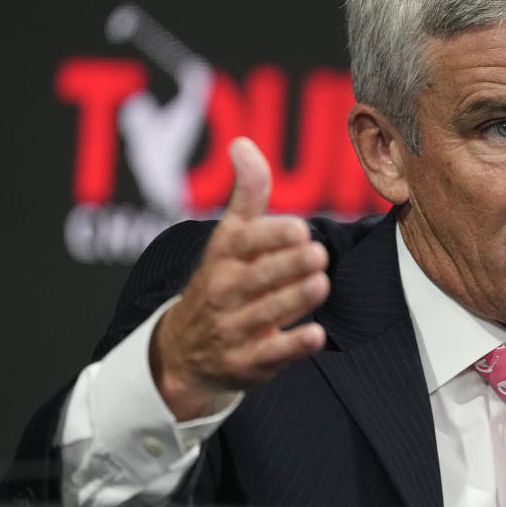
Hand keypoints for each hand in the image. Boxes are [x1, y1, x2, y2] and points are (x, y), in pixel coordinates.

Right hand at [150, 137, 329, 420]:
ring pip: (266, 313)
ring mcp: (234, 329)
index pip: (243, 242)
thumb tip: (242, 144)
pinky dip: (292, 346)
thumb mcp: (229, 236)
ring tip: (321, 284)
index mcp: (223, 257)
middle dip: (287, 266)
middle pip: (257, 278)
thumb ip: (246, 192)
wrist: (184, 352)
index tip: (298, 228)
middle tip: (318, 254)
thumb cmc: (222, 279)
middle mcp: (225, 291)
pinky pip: (271, 354)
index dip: (270, 236)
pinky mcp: (248, 362)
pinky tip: (316, 334)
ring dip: (294, 300)